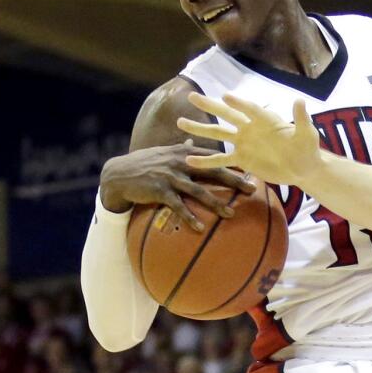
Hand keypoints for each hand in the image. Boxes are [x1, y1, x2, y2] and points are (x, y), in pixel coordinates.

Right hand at [99, 140, 254, 229]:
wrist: (118, 173)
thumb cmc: (145, 163)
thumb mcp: (164, 153)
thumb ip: (181, 150)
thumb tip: (193, 143)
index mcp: (185, 152)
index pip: (215, 156)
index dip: (234, 162)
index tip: (253, 168)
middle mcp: (180, 162)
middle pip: (213, 171)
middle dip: (234, 180)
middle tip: (252, 189)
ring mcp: (169, 176)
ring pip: (198, 191)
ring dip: (215, 203)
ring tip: (231, 214)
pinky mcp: (158, 191)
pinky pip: (177, 206)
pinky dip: (189, 217)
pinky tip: (200, 228)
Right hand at [177, 93, 322, 185]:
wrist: (303, 167)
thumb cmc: (307, 148)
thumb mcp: (307, 133)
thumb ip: (300, 119)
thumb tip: (300, 101)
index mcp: (265, 119)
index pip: (250, 109)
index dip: (239, 103)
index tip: (225, 96)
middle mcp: (251, 128)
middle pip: (227, 115)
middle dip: (210, 106)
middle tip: (192, 97)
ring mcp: (244, 143)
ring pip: (218, 134)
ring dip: (200, 129)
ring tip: (181, 122)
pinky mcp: (242, 159)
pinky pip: (221, 159)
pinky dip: (206, 160)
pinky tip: (189, 159)